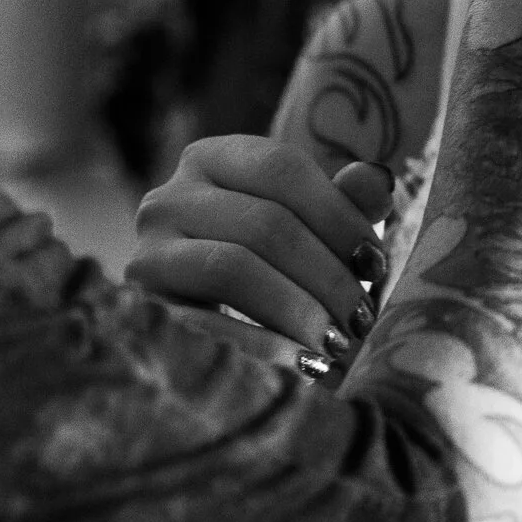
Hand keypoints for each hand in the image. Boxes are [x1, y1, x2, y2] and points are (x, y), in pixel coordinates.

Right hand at [126, 136, 396, 378]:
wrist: (197, 312)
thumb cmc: (267, 258)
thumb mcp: (306, 223)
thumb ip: (344, 201)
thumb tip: (378, 182)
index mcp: (212, 158)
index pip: (282, 168)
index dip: (338, 215)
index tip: (376, 263)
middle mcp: (169, 195)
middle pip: (264, 223)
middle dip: (326, 274)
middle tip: (363, 316)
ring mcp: (148, 250)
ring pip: (233, 268)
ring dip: (299, 309)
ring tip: (340, 341)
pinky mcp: (143, 308)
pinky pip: (207, 323)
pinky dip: (264, 344)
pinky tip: (306, 364)